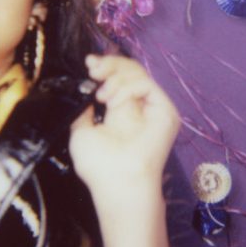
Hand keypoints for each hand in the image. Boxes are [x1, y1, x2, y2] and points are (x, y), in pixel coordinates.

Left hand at [68, 55, 178, 246]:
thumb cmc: (99, 165)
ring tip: (101, 96)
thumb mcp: (80, 131)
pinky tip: (113, 102)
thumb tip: (83, 90)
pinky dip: (127, 87)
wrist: (117, 183)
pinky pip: (146, 84)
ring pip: (138, 73)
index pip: (118, 78)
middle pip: (129, 70)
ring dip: (115, 77)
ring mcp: (153, 107)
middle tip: (93, 68)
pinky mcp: (165, 110)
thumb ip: (83, 109)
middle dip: (109, 64)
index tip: (88, 64)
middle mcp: (139, 106)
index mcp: (122, 110)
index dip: (105, 66)